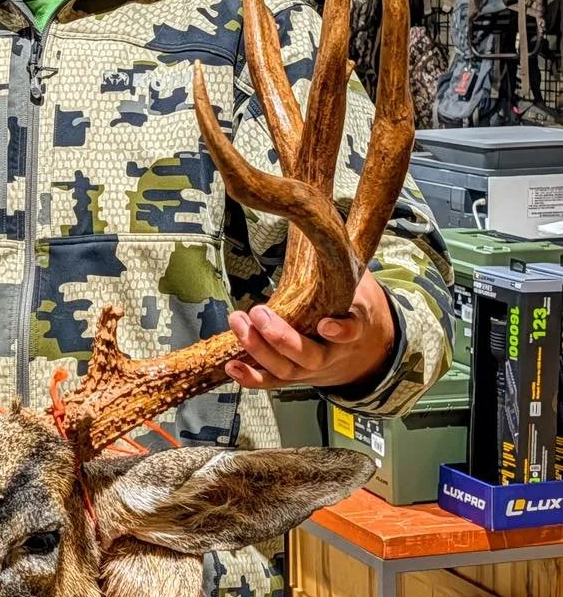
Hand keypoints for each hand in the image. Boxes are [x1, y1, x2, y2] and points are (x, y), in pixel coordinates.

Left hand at [224, 270, 394, 390]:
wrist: (364, 351)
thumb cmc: (349, 305)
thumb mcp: (354, 280)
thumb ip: (339, 257)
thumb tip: (320, 213)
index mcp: (353, 326)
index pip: (352, 330)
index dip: (341, 330)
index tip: (327, 324)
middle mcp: (332, 353)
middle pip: (309, 355)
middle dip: (282, 338)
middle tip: (259, 313)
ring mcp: (311, 369)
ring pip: (287, 369)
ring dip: (258, 349)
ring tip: (238, 323)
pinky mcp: (293, 376)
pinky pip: (272, 382)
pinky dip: (251, 378)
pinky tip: (231, 366)